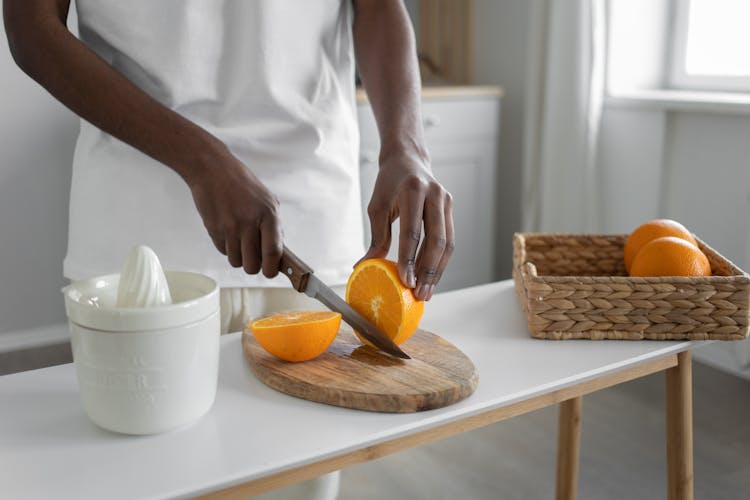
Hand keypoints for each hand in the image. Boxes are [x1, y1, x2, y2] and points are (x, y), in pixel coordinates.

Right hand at [186, 149, 282, 277]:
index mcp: (268, 215)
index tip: (271, 271)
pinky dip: (227, 247)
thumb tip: (278, 251)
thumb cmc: (242, 184)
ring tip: (240, 241)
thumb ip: (274, 225)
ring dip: (239, 257)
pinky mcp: (213, 230)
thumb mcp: (267, 200)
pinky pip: (223, 251)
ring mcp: (230, 228)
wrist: (212, 170)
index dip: (273, 268)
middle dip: (254, 266)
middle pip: (252, 265)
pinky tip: (228, 231)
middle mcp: (249, 223)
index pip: (273, 252)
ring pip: (236, 262)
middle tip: (254, 257)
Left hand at [360, 151, 453, 300]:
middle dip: (428, 270)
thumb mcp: (377, 207)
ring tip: (427, 292)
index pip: (412, 231)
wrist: (408, 160)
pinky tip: (432, 278)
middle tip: (419, 293)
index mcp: (413, 190)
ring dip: (437, 271)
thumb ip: (377, 238)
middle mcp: (434, 194)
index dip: (409, 259)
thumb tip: (363, 267)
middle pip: (436, 239)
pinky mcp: (451, 209)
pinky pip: (449, 240)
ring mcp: (446, 201)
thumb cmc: (389, 184)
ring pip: (447, 243)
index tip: (405, 281)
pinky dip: (441, 262)